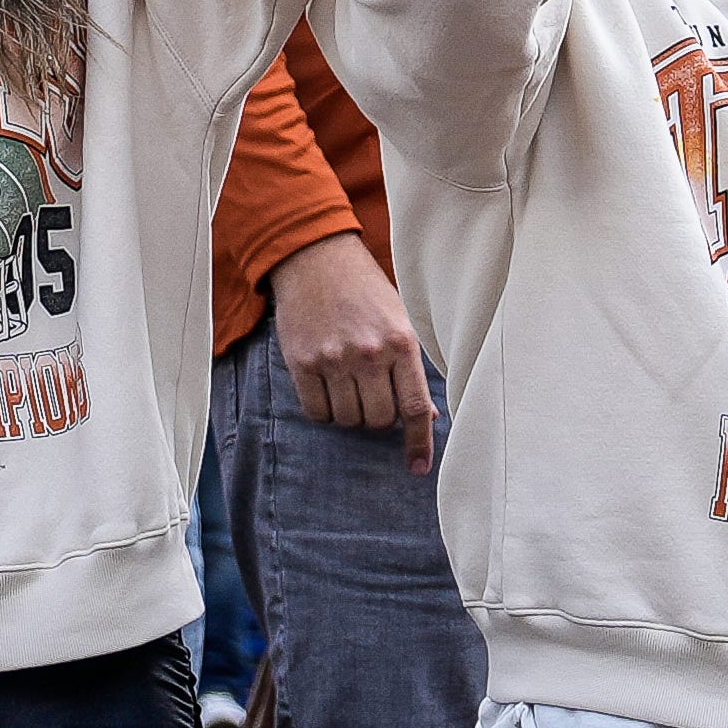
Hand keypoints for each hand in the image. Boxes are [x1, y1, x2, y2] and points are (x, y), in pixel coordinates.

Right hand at [270, 232, 435, 470]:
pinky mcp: (302, 361)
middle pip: (378, 420)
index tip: (417, 468)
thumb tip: (425, 417)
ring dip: (349, 413)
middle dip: (377, 418)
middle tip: (371, 394)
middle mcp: (368, 353)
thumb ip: (411, 368)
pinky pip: (316, 412)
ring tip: (347, 384)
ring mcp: (333, 358)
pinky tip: (326, 388)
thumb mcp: (398, 320)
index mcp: (400, 342)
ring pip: (347, 419)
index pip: (413, 407)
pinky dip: (323, 411)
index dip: (419, 444)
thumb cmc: (364, 291)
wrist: (316, 258)